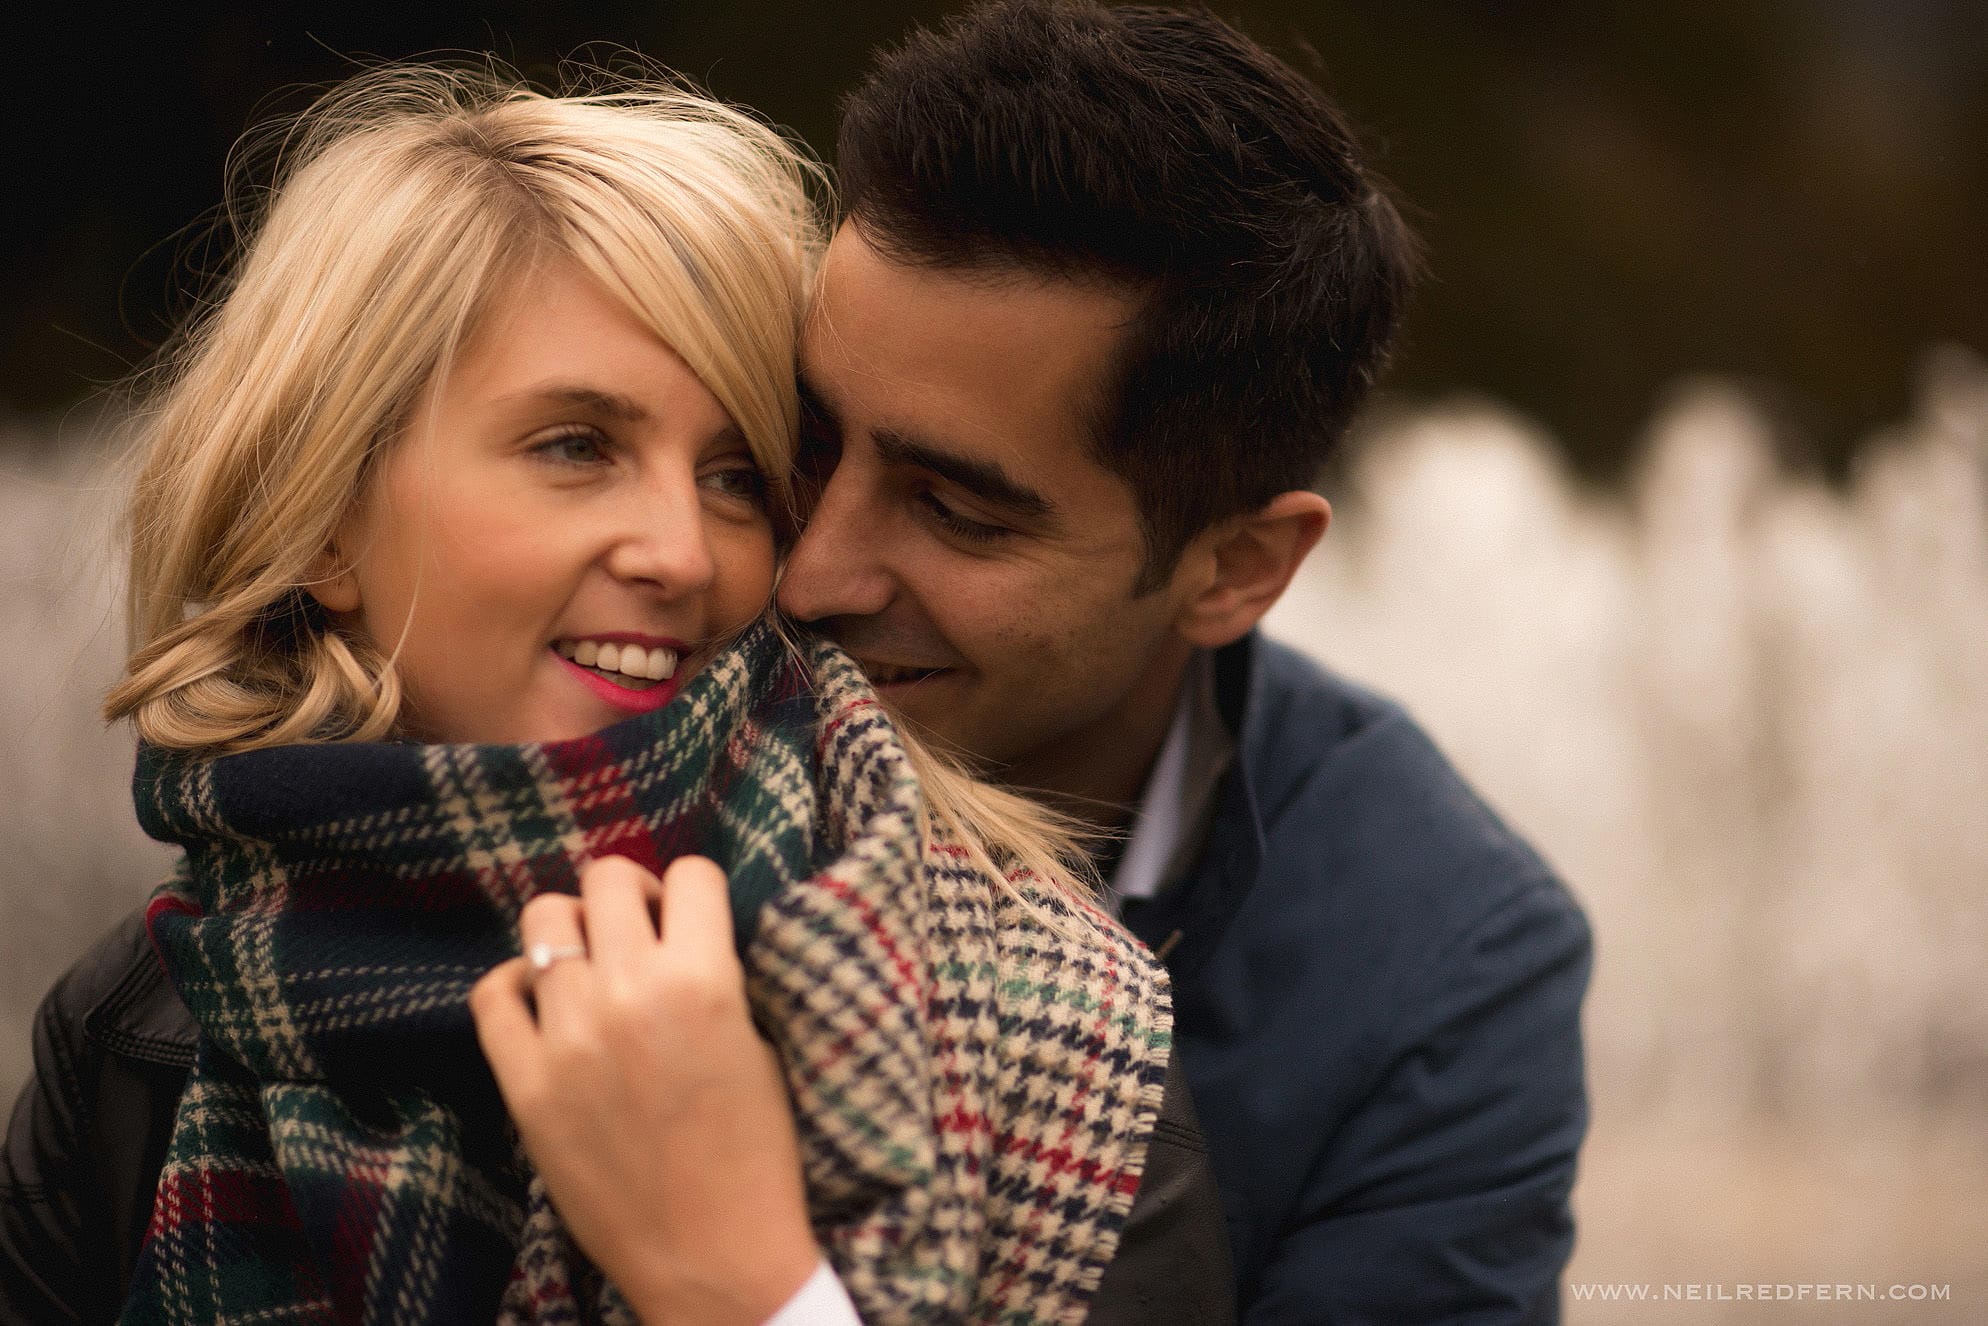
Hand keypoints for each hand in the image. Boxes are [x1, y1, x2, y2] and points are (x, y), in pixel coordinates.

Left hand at [470, 855, 820, 1324]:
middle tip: (640, 930)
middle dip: (631, 893)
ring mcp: (567, 1037)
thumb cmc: (755, 1154)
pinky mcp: (524, 1083)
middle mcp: (628, 993)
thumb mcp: (760, 1044)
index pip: (690, 874)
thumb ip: (718, 976)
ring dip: (574, 931)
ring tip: (592, 965)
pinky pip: (492, 994)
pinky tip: (542, 1000)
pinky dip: (516, 983)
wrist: (712, 1254)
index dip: (695, 890)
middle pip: (607, 878)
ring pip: (544, 920)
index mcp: (705, 980)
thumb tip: (678, 930)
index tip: (692, 914)